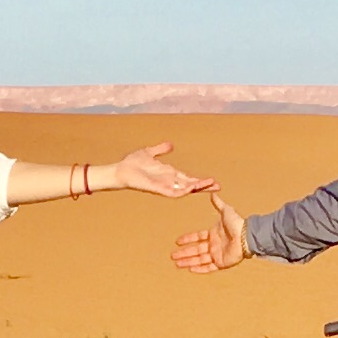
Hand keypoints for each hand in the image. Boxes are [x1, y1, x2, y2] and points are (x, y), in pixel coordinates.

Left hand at [100, 137, 217, 198]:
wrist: (120, 170)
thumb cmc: (132, 164)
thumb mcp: (149, 153)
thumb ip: (160, 150)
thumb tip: (171, 145)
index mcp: (168, 174)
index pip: (188, 178)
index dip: (200, 180)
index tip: (214, 181)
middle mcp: (168, 181)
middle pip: (190, 185)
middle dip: (203, 186)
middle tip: (218, 186)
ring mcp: (163, 186)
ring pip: (184, 189)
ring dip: (196, 187)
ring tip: (209, 185)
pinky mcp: (157, 189)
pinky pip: (171, 192)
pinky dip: (181, 190)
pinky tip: (190, 189)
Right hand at [172, 192, 248, 272]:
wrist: (247, 236)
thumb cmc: (238, 223)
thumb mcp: (226, 211)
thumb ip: (218, 204)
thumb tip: (213, 193)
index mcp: (213, 234)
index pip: (197, 237)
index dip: (188, 239)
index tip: (178, 241)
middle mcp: (214, 245)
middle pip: (195, 250)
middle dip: (183, 253)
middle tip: (172, 256)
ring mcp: (217, 255)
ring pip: (199, 260)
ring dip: (187, 262)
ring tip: (176, 264)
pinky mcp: (221, 263)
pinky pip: (208, 267)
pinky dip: (200, 269)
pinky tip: (190, 270)